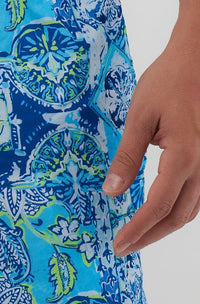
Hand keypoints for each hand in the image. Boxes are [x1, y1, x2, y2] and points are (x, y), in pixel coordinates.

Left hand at [102, 17, 199, 255]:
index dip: (137, 230)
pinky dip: (178, 209)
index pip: (158, 206)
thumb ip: (126, 157)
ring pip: (193, 209)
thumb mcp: (139, 117)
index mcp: (185, 156)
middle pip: (179, 216)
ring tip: (138, 235)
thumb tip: (111, 193)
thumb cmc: (169, 80)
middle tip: (124, 247)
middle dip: (150, 236)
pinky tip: (160, 212)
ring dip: (165, 226)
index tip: (118, 245)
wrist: (199, 56)